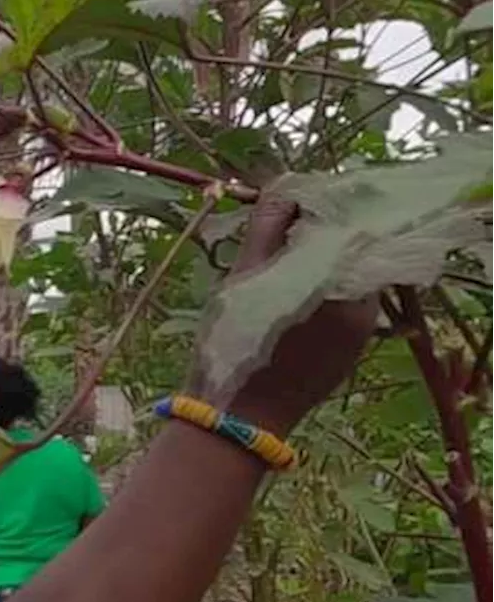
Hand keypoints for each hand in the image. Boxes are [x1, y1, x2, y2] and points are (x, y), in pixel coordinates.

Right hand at [203, 194, 378, 436]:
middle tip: (269, 239)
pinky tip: (282, 307)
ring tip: (271, 274)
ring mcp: (360, 331)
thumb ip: (269, 224)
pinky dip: (316, 297)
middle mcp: (365, 303)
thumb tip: (286, 185)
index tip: (279, 207)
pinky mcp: (349, 352)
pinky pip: (340, 309)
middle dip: (312, 237)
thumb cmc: (236, 342)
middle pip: (346, 250)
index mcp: (344, 278)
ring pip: (342, 279)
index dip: (313, 207)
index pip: (344, 221)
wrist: (239, 416)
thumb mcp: (245, 274)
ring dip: (312, 267)